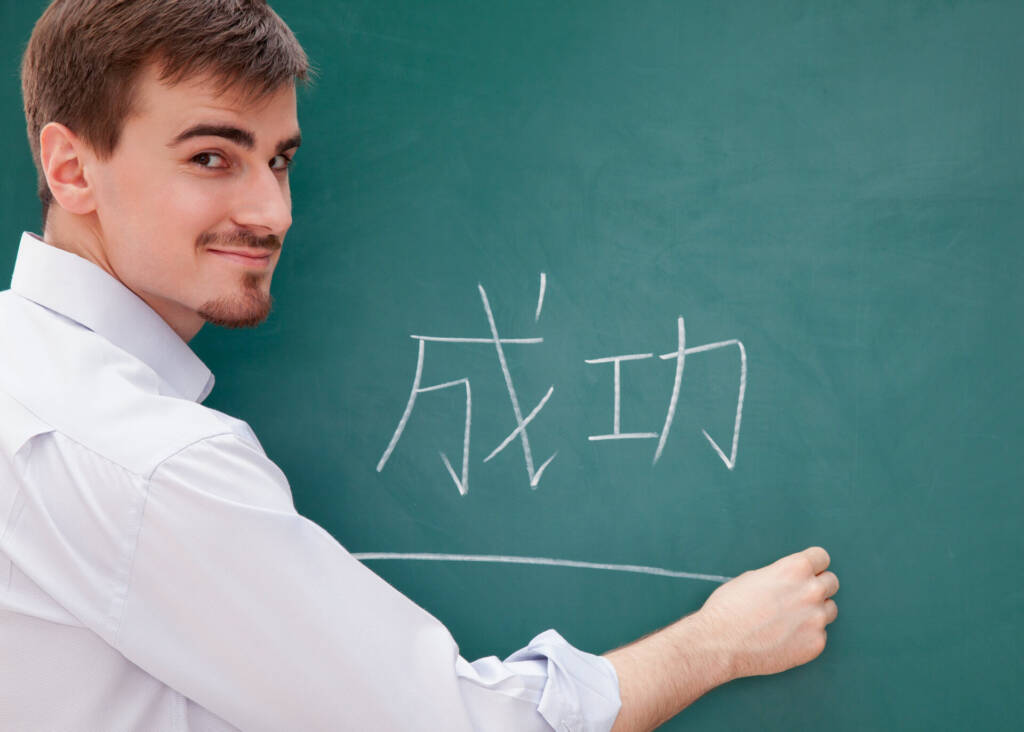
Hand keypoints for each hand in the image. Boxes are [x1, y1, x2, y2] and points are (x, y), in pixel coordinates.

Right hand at [697, 546, 838, 678]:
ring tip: (789, 620)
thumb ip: (781, 577)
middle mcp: (811, 591)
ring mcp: (816, 620)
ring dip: (815, 612)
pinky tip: (784, 638)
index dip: (812, 564)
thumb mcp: (754, 578)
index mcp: (795, 569)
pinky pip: (819, 634)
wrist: (720, 643)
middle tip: (797, 597)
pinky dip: (806, 636)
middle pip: (831, 582)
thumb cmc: (729, 607)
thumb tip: (792, 582)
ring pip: (829, 610)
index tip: (806, 572)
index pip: (822, 557)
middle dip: (817, 586)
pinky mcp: (816, 644)